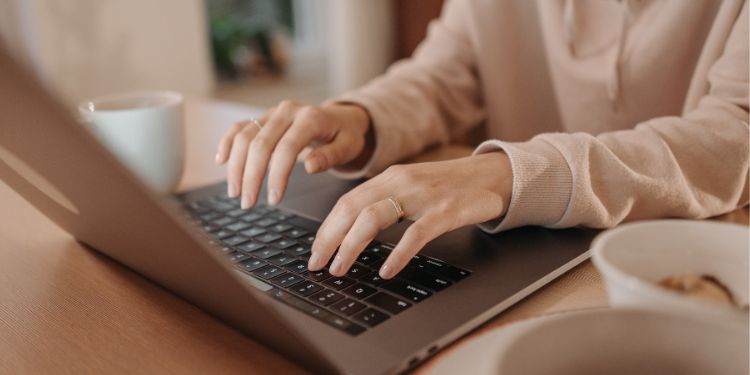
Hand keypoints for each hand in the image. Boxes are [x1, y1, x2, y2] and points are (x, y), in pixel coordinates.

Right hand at [215, 101, 371, 207]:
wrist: (341, 118)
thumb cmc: (345, 135)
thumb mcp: (348, 147)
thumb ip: (331, 156)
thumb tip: (310, 166)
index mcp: (311, 117)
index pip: (287, 148)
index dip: (277, 175)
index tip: (274, 200)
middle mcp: (288, 111)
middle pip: (260, 143)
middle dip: (251, 176)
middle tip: (247, 203)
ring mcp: (272, 113)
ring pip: (245, 136)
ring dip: (236, 166)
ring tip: (235, 192)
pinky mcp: (263, 117)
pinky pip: (239, 127)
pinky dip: (227, 143)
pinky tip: (221, 161)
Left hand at [308, 152, 512, 278]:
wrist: (494, 175)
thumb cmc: (450, 187)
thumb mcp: (412, 188)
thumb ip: (385, 202)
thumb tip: (352, 232)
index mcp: (390, 177)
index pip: (347, 202)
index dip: (326, 228)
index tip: (315, 251)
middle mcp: (401, 182)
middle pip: (352, 209)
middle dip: (329, 239)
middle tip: (317, 265)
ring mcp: (423, 195)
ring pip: (374, 217)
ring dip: (351, 246)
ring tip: (341, 269)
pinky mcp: (446, 210)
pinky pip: (416, 234)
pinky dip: (397, 254)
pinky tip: (386, 271)